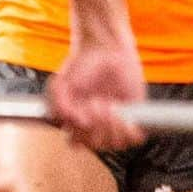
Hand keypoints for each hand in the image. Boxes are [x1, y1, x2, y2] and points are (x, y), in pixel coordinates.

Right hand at [47, 26, 144, 150]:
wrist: (106, 46)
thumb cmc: (83, 64)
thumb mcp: (60, 83)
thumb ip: (57, 105)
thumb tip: (77, 123)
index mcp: (77, 120)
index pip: (76, 143)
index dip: (80, 134)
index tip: (82, 114)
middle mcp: (96, 124)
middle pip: (96, 145)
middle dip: (97, 126)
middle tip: (97, 102)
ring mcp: (115, 121)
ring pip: (114, 144)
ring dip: (112, 127)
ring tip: (111, 105)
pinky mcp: (133, 115)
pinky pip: (134, 138)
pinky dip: (129, 132)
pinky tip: (124, 115)